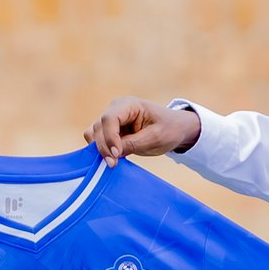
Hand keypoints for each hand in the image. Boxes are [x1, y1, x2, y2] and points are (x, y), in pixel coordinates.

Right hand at [85, 97, 201, 165]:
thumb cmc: (169, 129)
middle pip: (98, 127)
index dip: (109, 137)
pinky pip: (97, 140)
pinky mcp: (110, 131)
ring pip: (94, 133)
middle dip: (103, 147)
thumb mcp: (155, 138)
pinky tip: (111, 159)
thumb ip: (133, 144)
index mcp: (129, 104)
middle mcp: (116, 109)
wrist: (175, 129)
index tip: (117, 154)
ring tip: (113, 163)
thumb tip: (113, 153)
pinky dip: (100, 150)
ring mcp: (111, 120)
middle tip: (113, 164)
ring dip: (100, 149)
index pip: (109, 118)